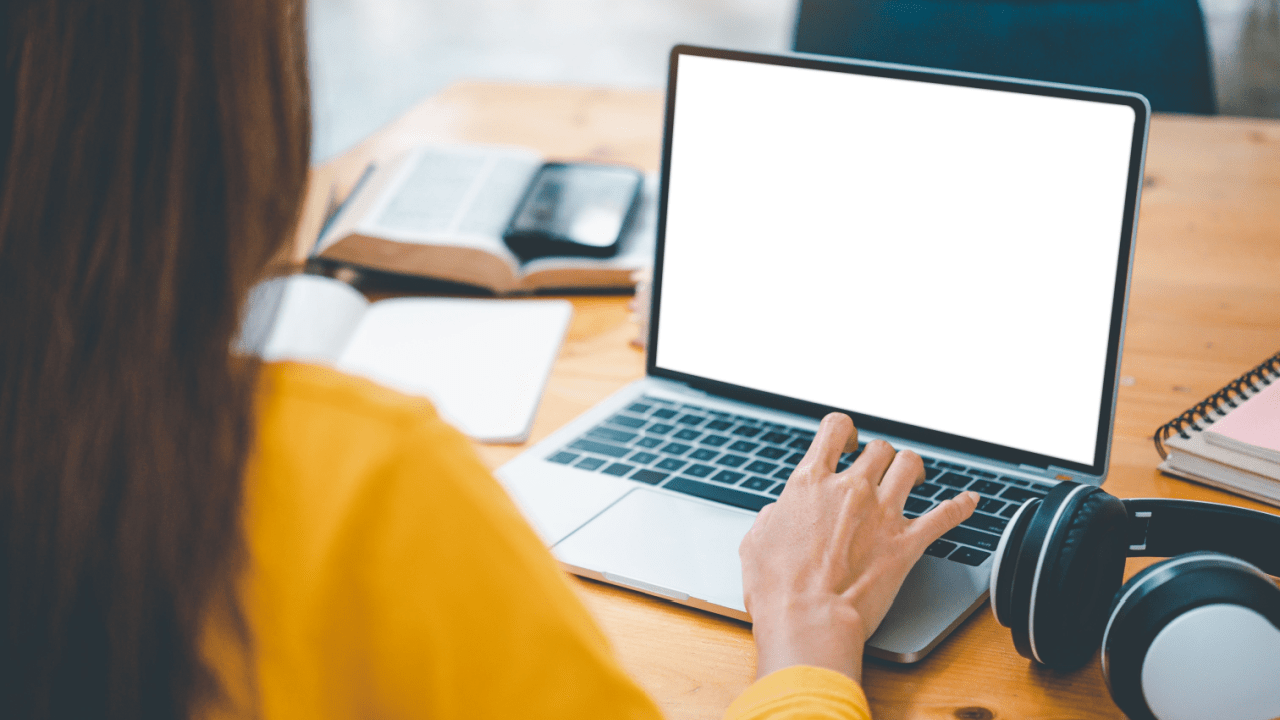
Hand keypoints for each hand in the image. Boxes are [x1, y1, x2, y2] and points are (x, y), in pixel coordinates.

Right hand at [739, 413, 978, 682]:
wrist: (809, 621)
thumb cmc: (778, 589)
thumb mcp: (755, 543)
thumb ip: (770, 519)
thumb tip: (775, 515)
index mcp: (810, 484)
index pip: (834, 429)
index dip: (844, 431)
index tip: (846, 443)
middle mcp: (850, 489)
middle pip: (878, 448)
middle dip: (879, 456)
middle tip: (878, 469)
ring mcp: (882, 514)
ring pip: (910, 466)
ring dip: (913, 468)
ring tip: (913, 477)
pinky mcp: (907, 543)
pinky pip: (946, 514)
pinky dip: (961, 506)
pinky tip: (969, 501)